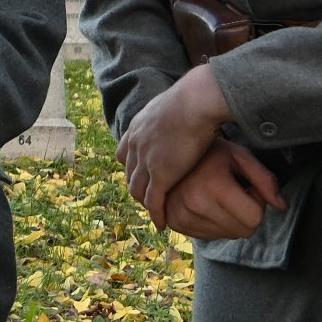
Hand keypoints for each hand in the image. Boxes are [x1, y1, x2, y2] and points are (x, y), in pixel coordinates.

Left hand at [116, 63, 232, 226]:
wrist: (197, 102)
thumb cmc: (196, 97)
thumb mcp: (175, 103)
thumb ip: (172, 112)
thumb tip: (184, 107)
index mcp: (137, 127)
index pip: (125, 153)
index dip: (133, 166)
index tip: (142, 174)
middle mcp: (136, 145)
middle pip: (130, 174)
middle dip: (138, 187)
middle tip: (149, 198)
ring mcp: (145, 161)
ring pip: (138, 190)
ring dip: (146, 203)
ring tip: (157, 212)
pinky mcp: (160, 176)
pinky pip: (154, 202)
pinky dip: (157, 214)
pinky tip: (162, 223)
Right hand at [159, 140, 285, 239]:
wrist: (170, 149)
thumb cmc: (210, 151)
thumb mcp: (240, 156)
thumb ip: (265, 180)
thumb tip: (282, 206)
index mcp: (213, 186)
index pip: (254, 219)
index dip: (257, 202)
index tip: (247, 186)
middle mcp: (195, 204)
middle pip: (243, 232)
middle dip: (246, 214)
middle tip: (235, 191)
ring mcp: (182, 216)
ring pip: (227, 236)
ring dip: (230, 220)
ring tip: (218, 195)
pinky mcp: (174, 223)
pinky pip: (210, 236)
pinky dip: (214, 223)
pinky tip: (206, 203)